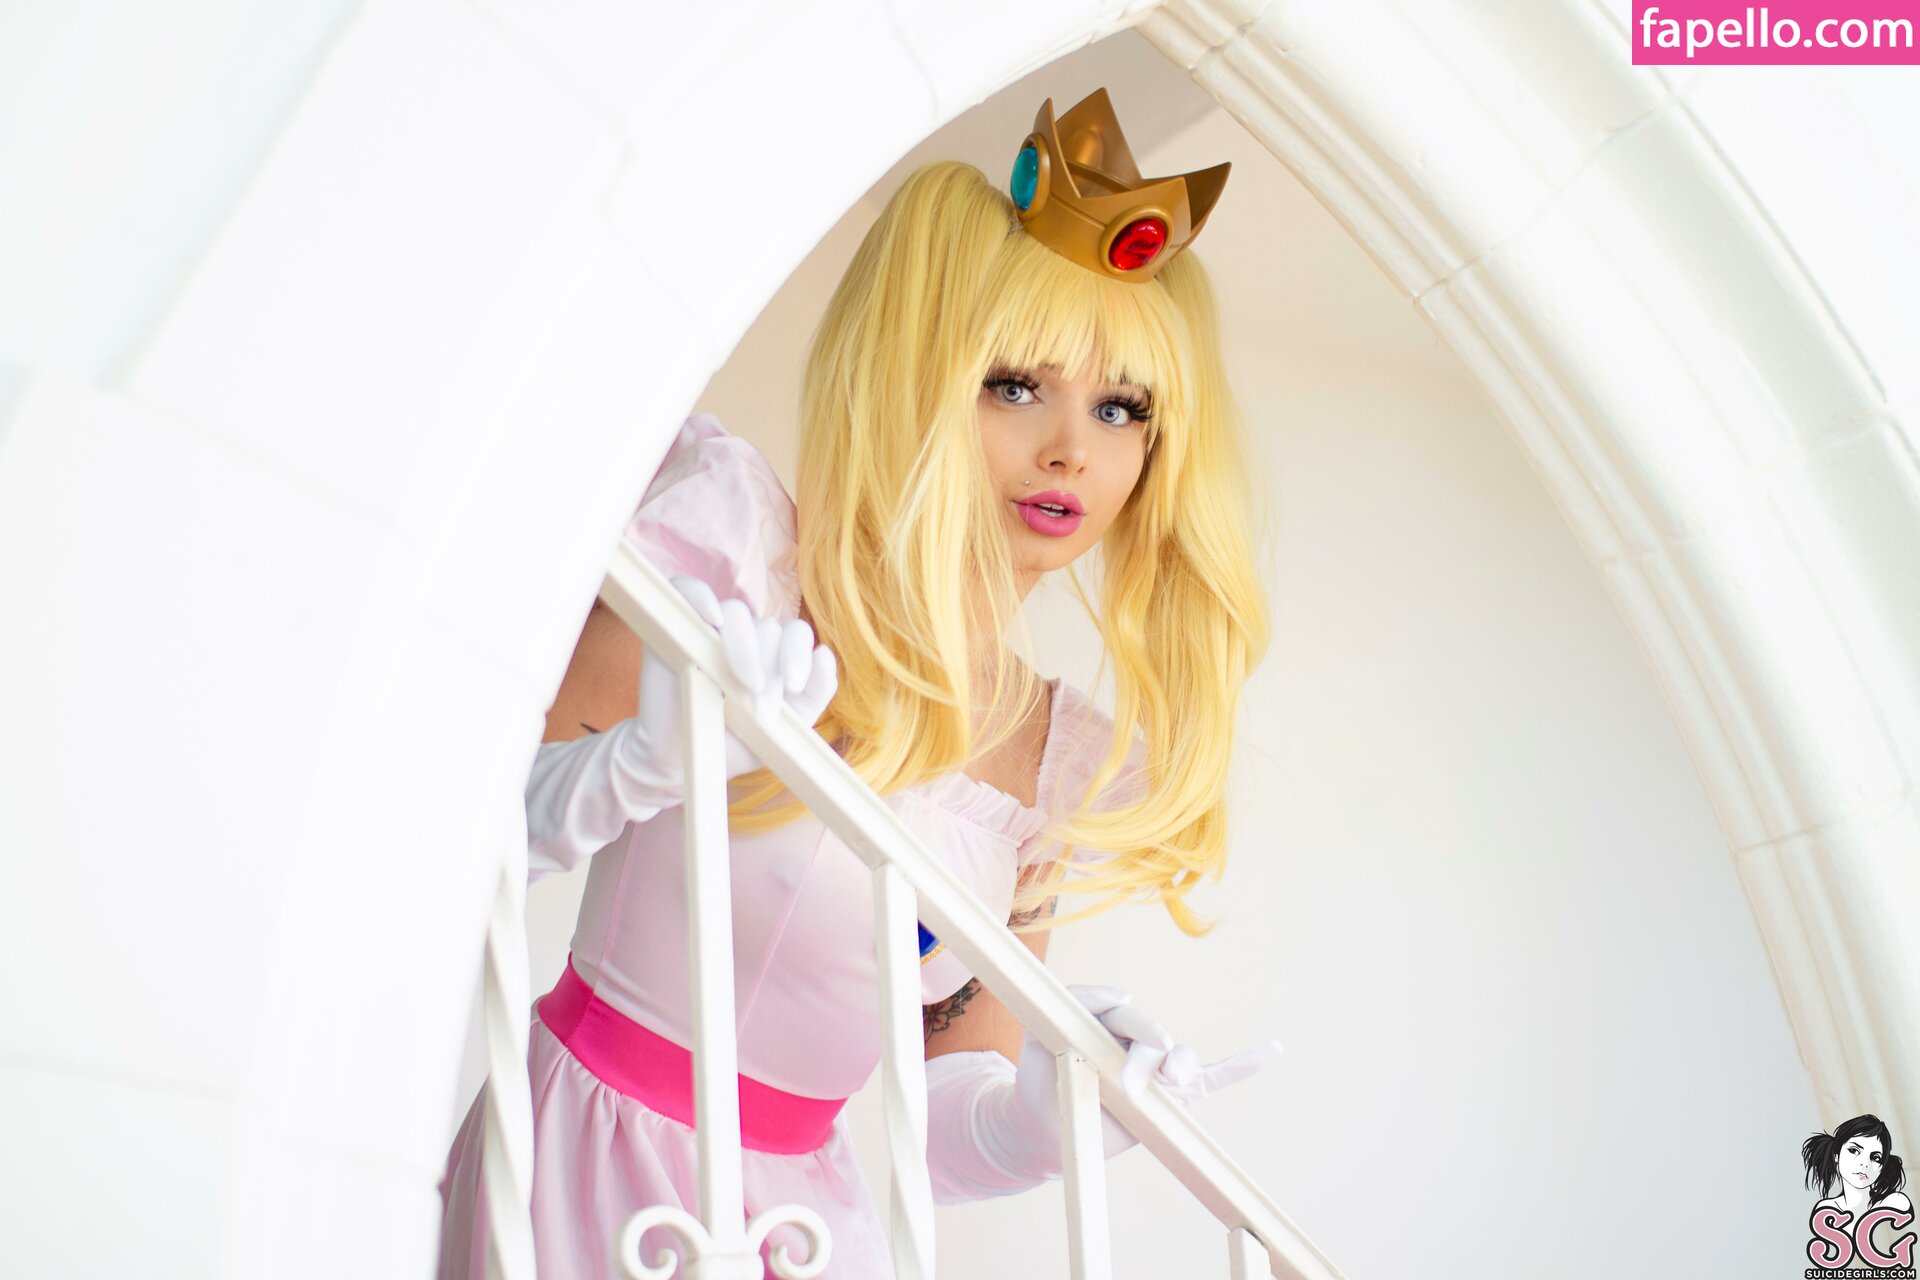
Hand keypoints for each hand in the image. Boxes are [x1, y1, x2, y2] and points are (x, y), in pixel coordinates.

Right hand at [638, 574, 838, 780]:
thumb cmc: (736, 744)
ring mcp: (709, 627)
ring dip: (745, 650)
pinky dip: (702, 597)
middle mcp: (746, 634)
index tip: (794, 685)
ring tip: (744, 688)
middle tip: (761, 714)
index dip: (798, 654)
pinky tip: (714, 619)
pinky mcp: (674, 624)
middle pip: (768, 628)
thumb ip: (814, 694)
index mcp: (775, 652)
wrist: (685, 762)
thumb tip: (824, 653)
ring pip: (737, 613)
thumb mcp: (786, 729)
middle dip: (769, 671)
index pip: (795, 633)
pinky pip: (687, 589)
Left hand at [1011, 984, 1282, 1160]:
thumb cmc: (1040, 1082)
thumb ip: (1074, 1011)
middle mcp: (1133, 1036)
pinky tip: (1272, 1049)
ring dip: (1178, 1064)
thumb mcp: (1040, 1041)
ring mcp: (1155, 1065)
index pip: (1117, 1007)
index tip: (1107, 1027)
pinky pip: (1214, 1076)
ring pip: (1179, 1055)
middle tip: (1129, 1087)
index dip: (1114, 1014)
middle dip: (1143, 1055)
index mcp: (1102, 1017)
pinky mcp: (1173, 1093)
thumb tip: (1123, 998)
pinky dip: (1243, 1065)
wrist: (1044, 1128)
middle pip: (1149, 1032)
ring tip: (1171, 1080)